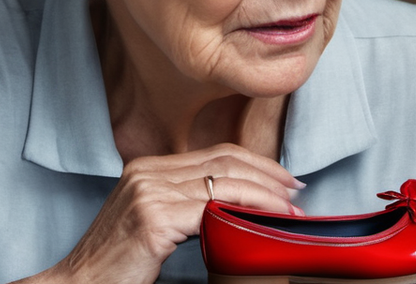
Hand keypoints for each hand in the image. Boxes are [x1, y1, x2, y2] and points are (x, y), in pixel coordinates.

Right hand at [31, 143, 302, 283]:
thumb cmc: (118, 263)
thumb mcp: (154, 220)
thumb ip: (185, 203)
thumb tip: (235, 201)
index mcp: (148, 167)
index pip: (217, 153)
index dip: (258, 163)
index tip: (285, 179)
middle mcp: (148, 172)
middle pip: (225, 161)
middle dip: (269, 175)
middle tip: (296, 192)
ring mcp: (148, 193)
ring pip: (224, 182)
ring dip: (265, 195)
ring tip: (288, 210)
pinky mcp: (152, 219)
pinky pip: (212, 209)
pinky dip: (245, 212)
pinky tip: (262, 222)